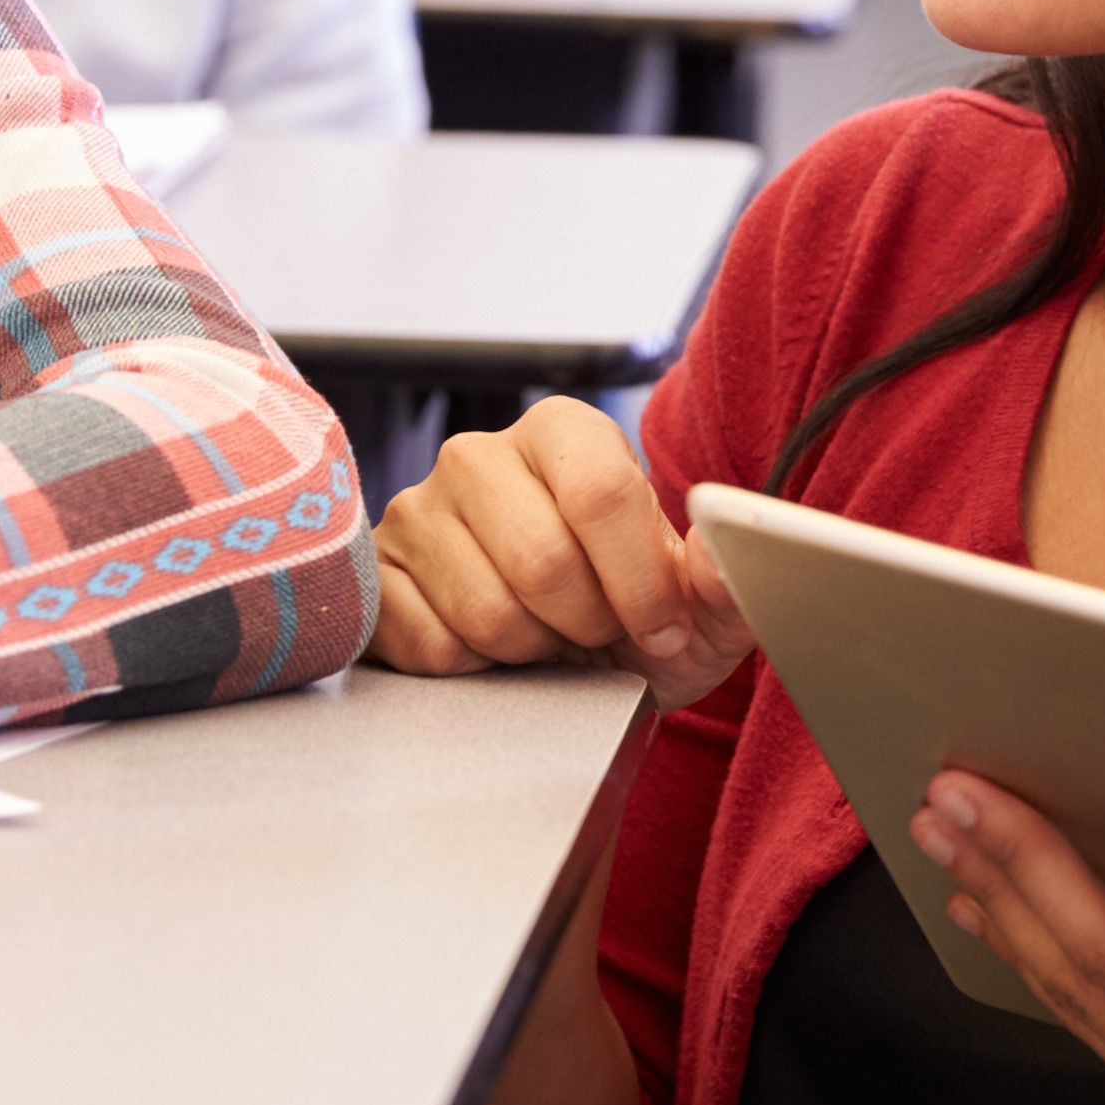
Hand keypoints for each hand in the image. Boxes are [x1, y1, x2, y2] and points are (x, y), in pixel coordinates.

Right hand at [368, 396, 754, 711]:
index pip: (602, 493)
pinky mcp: (375, 574)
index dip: (641, 582)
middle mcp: (478, 455)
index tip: (661, 627)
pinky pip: (430, 644)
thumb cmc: (632, 624)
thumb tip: (728, 549)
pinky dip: (475, 671)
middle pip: (542, 560)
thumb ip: (726, 579)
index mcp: (564, 432)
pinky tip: (490, 648)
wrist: (561, 671)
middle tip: (596, 632)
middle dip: (587, 624)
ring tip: (545, 636)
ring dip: (532, 651)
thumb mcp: (697, 612)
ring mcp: (415, 511)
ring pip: (484, 612)